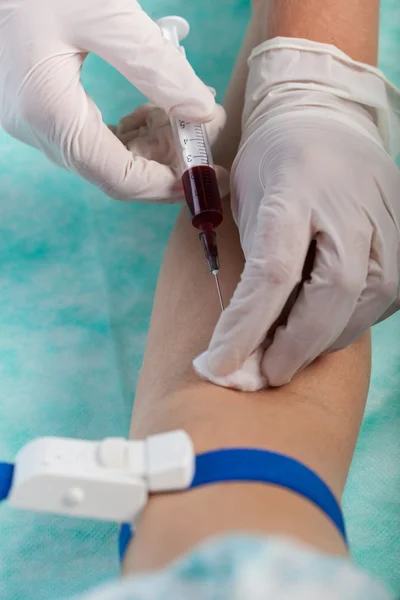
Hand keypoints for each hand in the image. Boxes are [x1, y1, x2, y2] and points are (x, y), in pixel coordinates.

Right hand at [0, 0, 214, 199]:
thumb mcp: (106, 13)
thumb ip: (158, 66)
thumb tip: (203, 113)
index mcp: (49, 113)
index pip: (120, 177)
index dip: (170, 183)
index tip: (211, 175)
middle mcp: (38, 130)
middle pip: (114, 173)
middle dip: (166, 162)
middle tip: (204, 137)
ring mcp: (35, 124)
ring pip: (105, 159)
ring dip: (150, 147)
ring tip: (182, 116)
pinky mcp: (39, 111)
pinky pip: (91, 140)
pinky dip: (127, 134)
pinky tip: (149, 109)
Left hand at [208, 40, 399, 385]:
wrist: (325, 117)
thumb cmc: (273, 161)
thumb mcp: (244, 197)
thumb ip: (253, 261)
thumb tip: (250, 334)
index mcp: (296, 187)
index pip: (273, 273)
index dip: (247, 327)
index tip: (221, 365)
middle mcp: (349, 203)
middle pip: (330, 293)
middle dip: (295, 345)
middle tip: (265, 373)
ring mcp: (385, 218)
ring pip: (364, 300)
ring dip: (324, 338)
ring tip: (292, 353)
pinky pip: (384, 294)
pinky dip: (350, 320)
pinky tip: (324, 327)